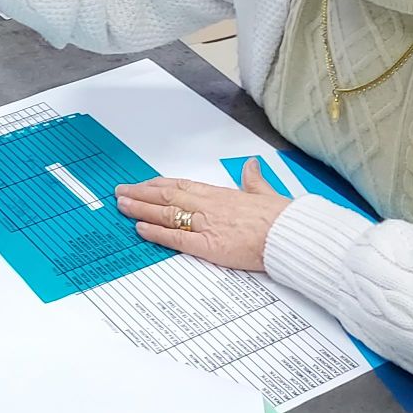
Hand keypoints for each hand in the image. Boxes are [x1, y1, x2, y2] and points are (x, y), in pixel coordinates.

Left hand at [113, 159, 291, 271]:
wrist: (291, 236)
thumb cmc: (282, 218)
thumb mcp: (266, 193)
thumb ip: (253, 180)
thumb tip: (251, 166)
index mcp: (220, 193)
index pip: (181, 185)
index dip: (158, 185)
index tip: (143, 184)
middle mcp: (208, 206)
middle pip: (166, 196)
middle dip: (141, 194)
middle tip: (121, 192)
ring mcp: (206, 225)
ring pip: (166, 214)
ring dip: (141, 209)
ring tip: (123, 206)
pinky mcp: (209, 246)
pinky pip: (176, 238)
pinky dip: (156, 233)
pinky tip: (140, 229)